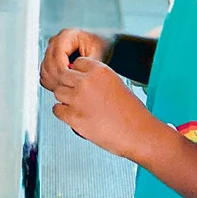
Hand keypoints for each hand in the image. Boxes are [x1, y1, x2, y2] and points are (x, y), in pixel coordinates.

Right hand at [40, 29, 109, 91]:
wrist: (104, 46)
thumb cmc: (103, 48)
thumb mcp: (99, 56)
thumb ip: (88, 66)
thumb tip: (78, 78)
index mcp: (67, 35)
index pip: (58, 54)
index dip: (63, 70)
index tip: (73, 82)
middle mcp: (56, 41)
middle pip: (48, 62)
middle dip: (59, 78)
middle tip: (71, 90)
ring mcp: (51, 50)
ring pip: (45, 69)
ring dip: (54, 82)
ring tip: (69, 90)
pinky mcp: (50, 60)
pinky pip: (46, 74)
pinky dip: (52, 82)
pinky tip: (65, 89)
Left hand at [50, 58, 164, 161]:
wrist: (140, 134)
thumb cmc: (132, 112)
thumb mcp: (116, 83)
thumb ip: (95, 79)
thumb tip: (76, 78)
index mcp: (99, 70)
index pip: (77, 63)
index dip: (80, 74)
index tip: (84, 83)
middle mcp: (86, 82)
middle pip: (64, 76)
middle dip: (69, 85)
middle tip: (78, 96)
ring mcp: (78, 99)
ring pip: (58, 92)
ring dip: (65, 99)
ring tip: (79, 107)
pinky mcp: (74, 117)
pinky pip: (57, 109)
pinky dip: (63, 113)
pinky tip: (75, 116)